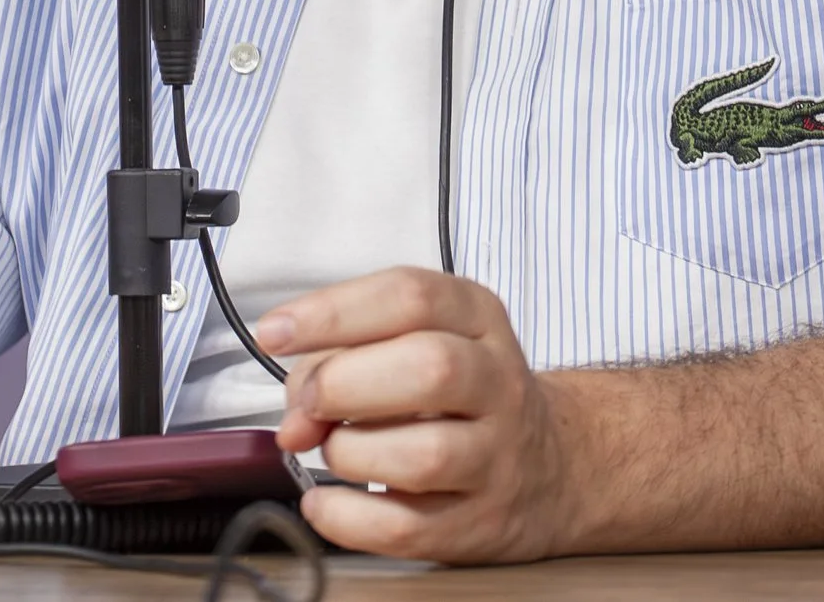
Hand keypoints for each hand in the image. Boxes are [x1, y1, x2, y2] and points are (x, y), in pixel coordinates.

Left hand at [256, 267, 578, 562]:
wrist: (548, 467)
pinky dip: (346, 518)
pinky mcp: (479, 523)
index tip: (275, 333)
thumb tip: (294, 415)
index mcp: (478, 319)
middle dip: (344, 383)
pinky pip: (406, 527)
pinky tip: (324, 501)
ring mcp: (496, 457)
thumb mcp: (415, 343)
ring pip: (423, 454)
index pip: (409, 296)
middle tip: (308, 401)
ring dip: (348, 451)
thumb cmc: (461, 395)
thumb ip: (339, 359)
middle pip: (428, 368)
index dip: (332, 313)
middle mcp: (497, 383)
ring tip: (332, 448)